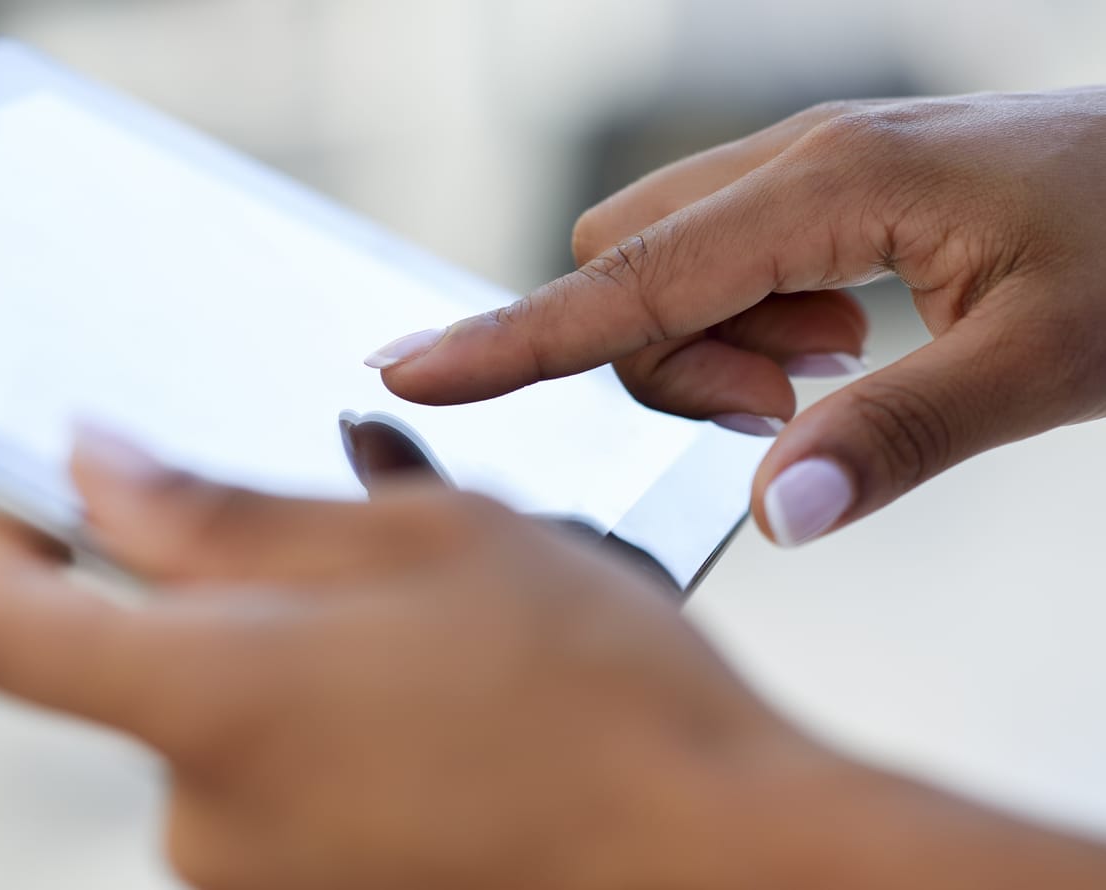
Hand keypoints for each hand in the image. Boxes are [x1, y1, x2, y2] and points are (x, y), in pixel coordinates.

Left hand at [0, 432, 1105, 889]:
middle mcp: (206, 816)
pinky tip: (428, 698)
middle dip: (207, 591)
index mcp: (212, 702)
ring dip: (287, 653)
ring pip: (220, 722)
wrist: (718, 859)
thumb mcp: (417, 544)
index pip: (5, 626)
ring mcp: (257, 879)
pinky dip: (320, 724)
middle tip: (334, 538)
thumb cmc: (596, 695)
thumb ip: (224, 515)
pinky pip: (273, 788)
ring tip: (422, 622)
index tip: (31, 494)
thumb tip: (98, 474)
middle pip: (133, 670)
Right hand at [368, 89, 1105, 545]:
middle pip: (627, 263)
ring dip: (714, 345)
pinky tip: (846, 346)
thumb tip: (772, 517)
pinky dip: (751, 322)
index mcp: (833, 186)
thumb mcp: (1051, 361)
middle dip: (660, 356)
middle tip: (786, 409)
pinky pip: (728, 257)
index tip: (410, 366)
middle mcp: (800, 160)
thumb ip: (898, 440)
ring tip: (836, 374)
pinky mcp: (834, 189)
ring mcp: (814, 168)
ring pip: (670, 262)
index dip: (513, 334)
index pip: (627, 279)